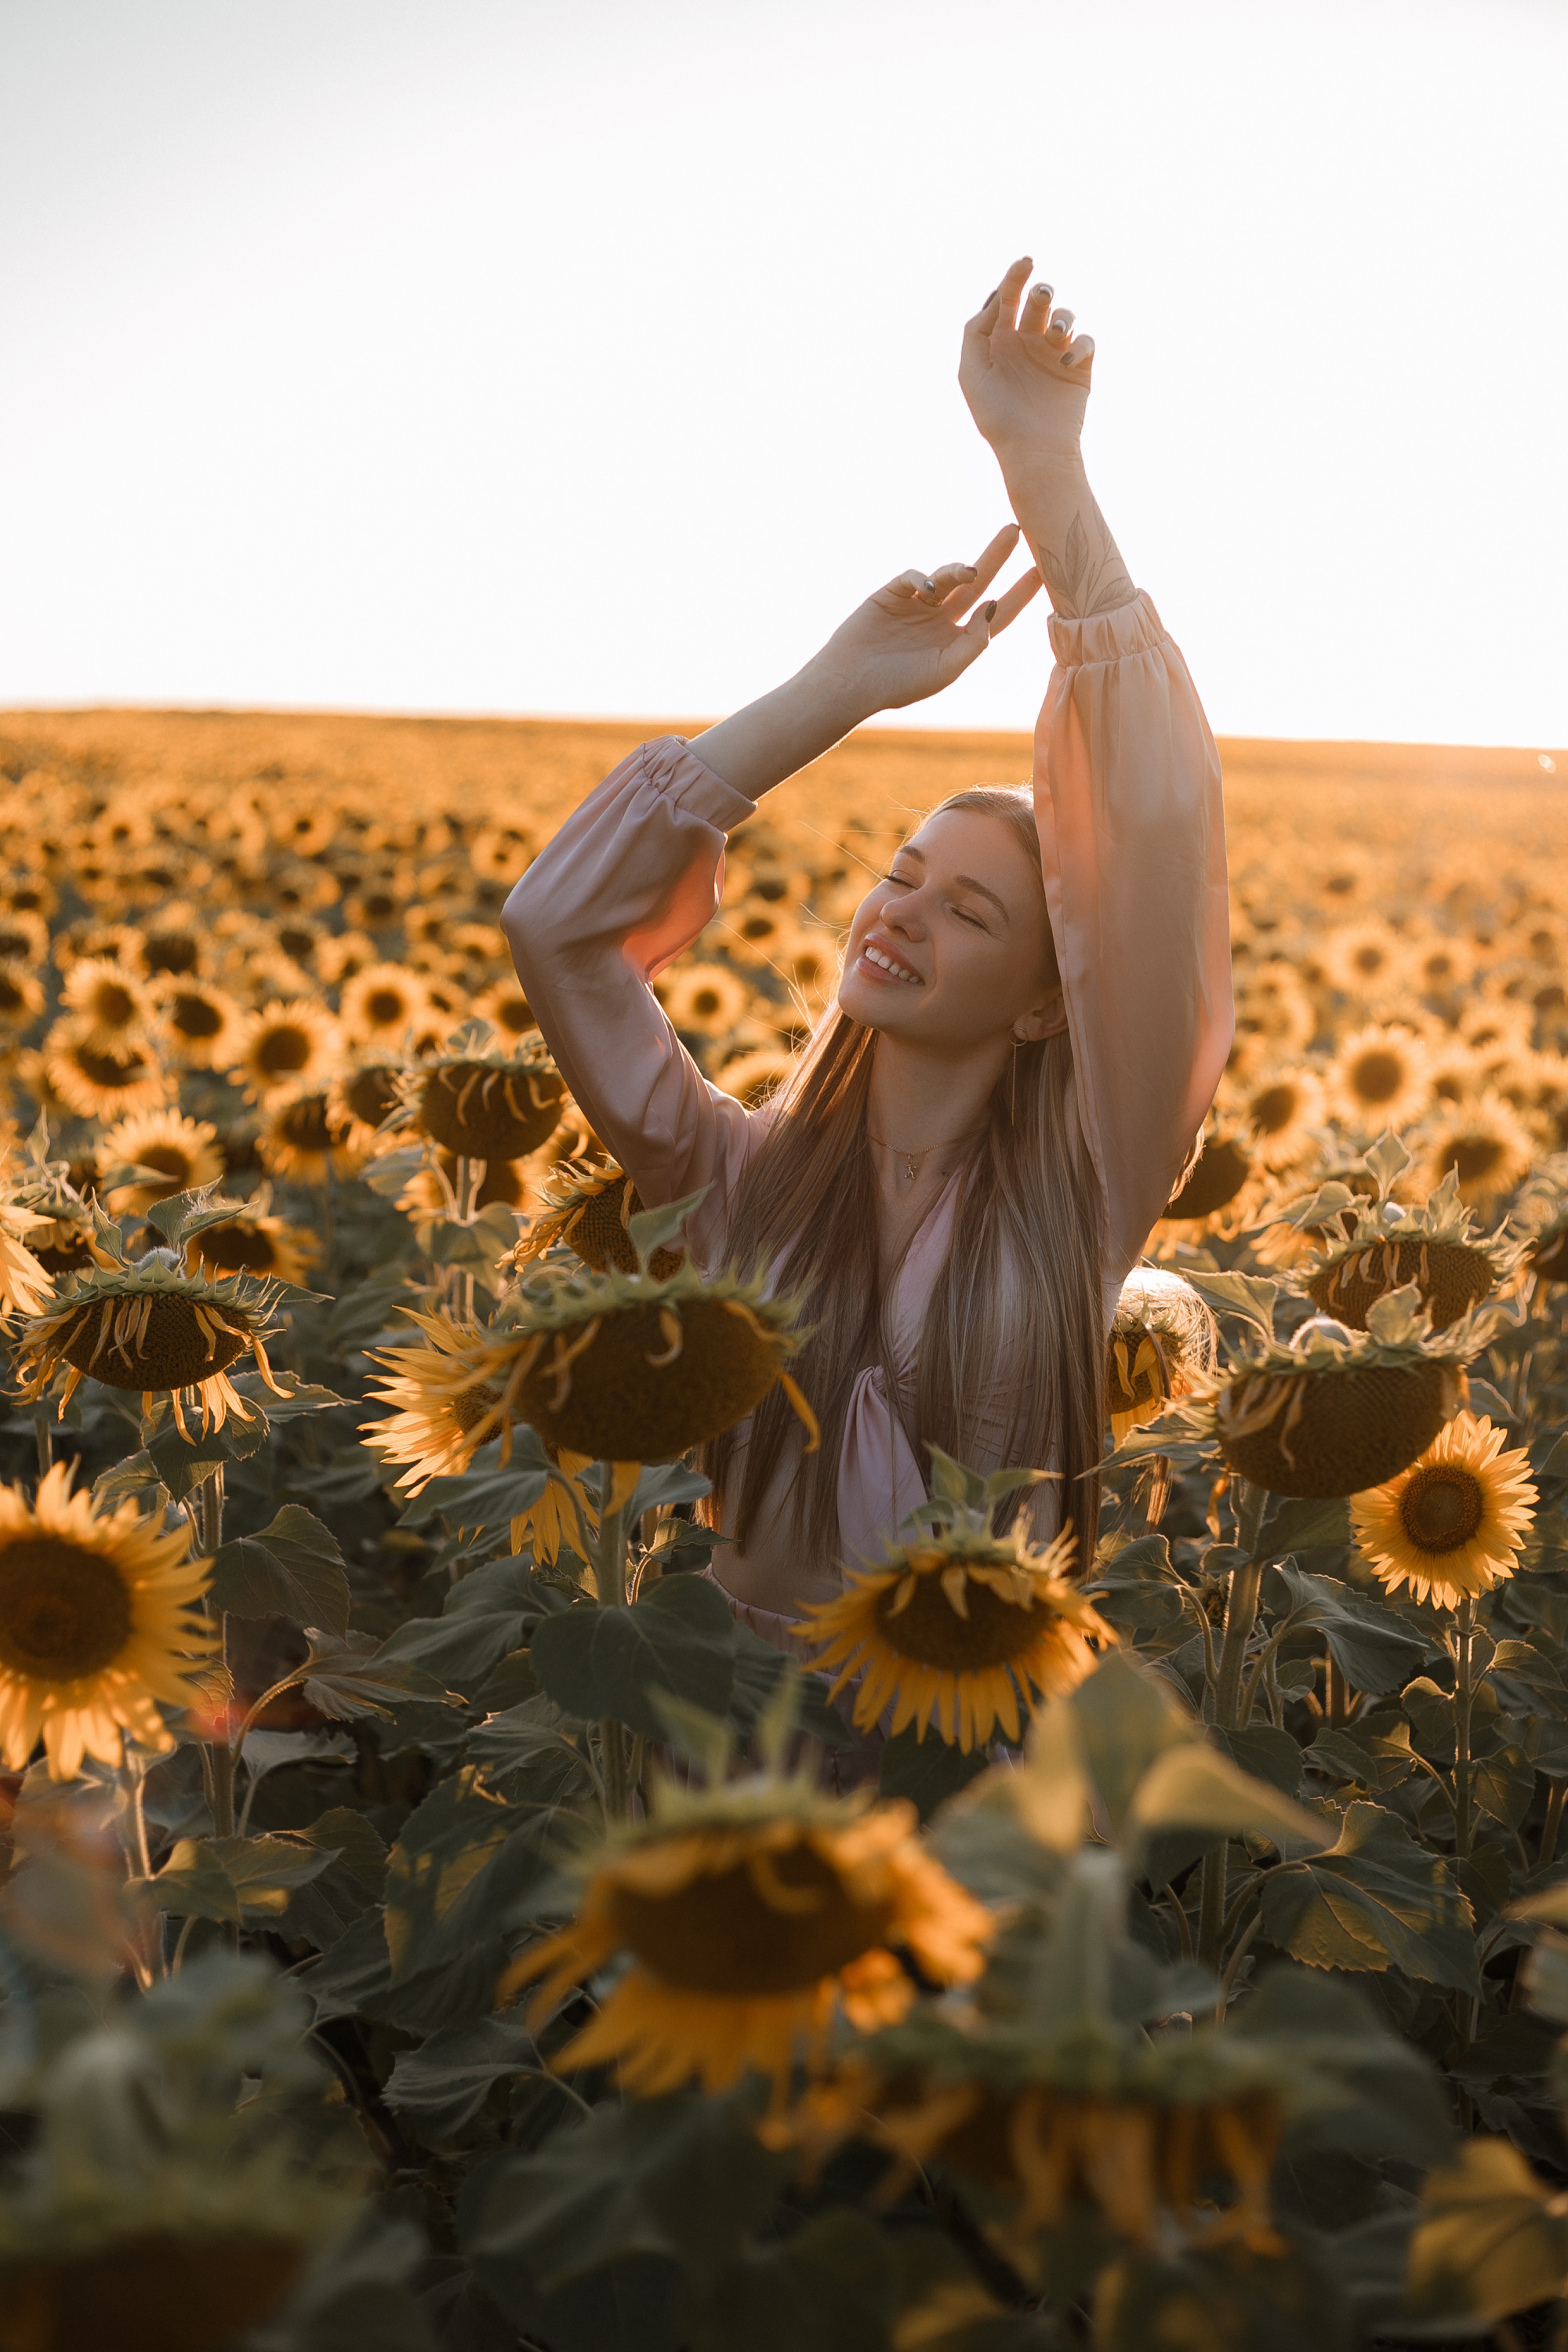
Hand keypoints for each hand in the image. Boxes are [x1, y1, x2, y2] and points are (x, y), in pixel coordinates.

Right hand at [807, 524, 1040, 715]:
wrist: (851, 682)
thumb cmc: (900, 685)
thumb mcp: (946, 669)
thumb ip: (975, 642)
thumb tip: (994, 606)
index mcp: (958, 640)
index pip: (997, 613)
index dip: (1020, 594)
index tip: (1042, 572)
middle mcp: (942, 619)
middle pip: (977, 583)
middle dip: (996, 557)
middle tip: (1016, 529)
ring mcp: (918, 605)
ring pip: (948, 577)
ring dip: (960, 570)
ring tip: (969, 572)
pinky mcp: (893, 594)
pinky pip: (916, 577)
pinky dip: (924, 578)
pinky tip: (927, 591)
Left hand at [959, 256, 1095, 461]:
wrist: (1032, 451)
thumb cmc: (997, 417)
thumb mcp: (971, 372)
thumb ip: (976, 331)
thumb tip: (995, 298)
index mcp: (1001, 341)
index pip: (1008, 298)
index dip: (1016, 276)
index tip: (1025, 262)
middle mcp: (1028, 343)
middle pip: (1039, 301)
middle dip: (1041, 292)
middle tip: (1041, 297)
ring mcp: (1054, 355)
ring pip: (1064, 316)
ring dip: (1062, 316)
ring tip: (1056, 334)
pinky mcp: (1078, 369)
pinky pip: (1086, 340)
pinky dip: (1081, 343)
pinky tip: (1068, 360)